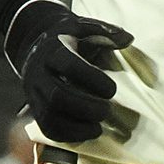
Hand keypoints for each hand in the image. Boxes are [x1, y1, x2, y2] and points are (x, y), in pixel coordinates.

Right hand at [8, 4, 133, 144]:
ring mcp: (34, 93)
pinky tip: (87, 132)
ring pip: (49, 116)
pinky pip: (46, 128)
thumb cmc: (66, 39)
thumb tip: (128, 39)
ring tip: (98, 127)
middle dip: (86, 107)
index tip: (112, 89)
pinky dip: (68, 136)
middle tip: (107, 110)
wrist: (35, 46)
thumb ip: (105, 31)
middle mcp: (39, 73)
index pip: (69, 66)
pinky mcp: (34, 108)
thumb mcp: (82, 28)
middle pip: (57, 96)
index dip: (92, 79)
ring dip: (77, 127)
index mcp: (53, 51)